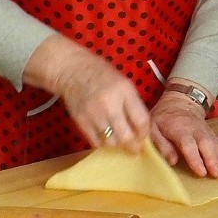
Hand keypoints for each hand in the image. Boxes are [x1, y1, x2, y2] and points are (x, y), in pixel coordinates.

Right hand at [25, 34, 150, 152]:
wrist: (72, 70)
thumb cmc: (103, 75)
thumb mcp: (125, 84)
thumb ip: (134, 104)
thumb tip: (142, 129)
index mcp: (125, 91)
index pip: (141, 121)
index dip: (145, 133)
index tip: (143, 136)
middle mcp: (110, 104)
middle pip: (126, 136)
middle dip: (133, 146)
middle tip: (134, 148)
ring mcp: (93, 114)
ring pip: (111, 142)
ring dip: (117, 144)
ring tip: (118, 139)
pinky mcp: (80, 121)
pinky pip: (95, 142)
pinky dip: (102, 143)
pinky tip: (105, 136)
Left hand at [150, 91, 217, 177]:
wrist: (178, 103)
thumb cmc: (163, 119)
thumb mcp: (153, 129)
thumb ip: (162, 145)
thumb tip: (172, 161)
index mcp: (179, 129)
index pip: (188, 145)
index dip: (195, 159)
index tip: (202, 172)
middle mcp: (195, 130)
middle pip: (206, 144)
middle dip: (213, 159)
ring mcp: (205, 131)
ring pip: (215, 143)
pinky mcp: (211, 133)